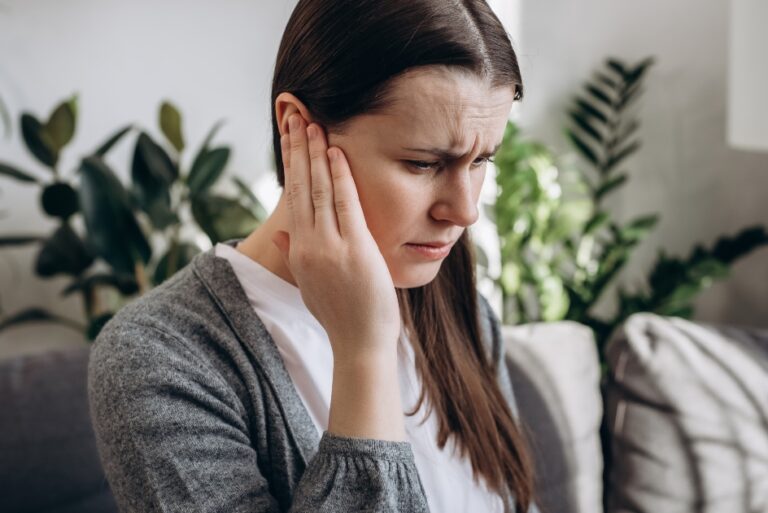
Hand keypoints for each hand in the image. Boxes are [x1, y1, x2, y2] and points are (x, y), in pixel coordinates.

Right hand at [272, 114, 400, 362]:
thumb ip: (296, 257)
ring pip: (319, 191)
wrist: (359, 343)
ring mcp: (331, 247)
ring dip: (315, 155)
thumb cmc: (339, 315)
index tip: (288, 137)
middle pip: (300, 188)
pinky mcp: (355, 249)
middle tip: (294, 116)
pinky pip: (345, 205)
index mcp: (299, 252)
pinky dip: (340, 177)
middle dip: (297, 150)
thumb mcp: (310, 286)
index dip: (290, 164)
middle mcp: (309, 246)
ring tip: (312, 124)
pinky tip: (335, 153)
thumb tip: (283, 236)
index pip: (292, 198)